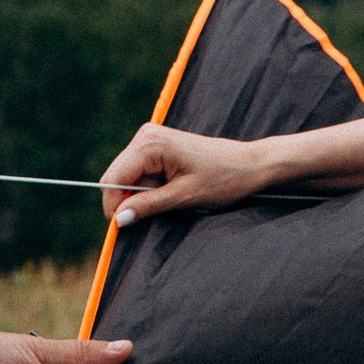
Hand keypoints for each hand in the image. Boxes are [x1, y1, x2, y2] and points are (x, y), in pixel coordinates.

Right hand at [101, 123, 296, 225]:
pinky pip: (142, 173)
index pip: (114, 178)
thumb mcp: (183, 197)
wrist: (249, 164)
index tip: (124, 228)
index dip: (114, 206)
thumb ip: (148, 206)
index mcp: (149, 144)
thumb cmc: (223, 178)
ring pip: (130, 178)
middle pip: (118, 177)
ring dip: (145, 194)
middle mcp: (145, 136)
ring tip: (174, 195)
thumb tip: (119, 219)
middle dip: (132, 199)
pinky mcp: (158, 147)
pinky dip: (153, 187)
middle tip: (161, 208)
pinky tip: (174, 188)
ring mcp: (151, 140)